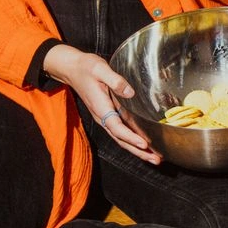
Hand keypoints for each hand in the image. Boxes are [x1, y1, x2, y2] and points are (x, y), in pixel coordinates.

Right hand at [43, 43, 161, 163]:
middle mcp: (103, 117)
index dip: (131, 137)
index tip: (145, 144)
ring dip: (138, 150)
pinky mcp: (108, 114)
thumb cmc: (85, 68)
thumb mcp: (100, 69)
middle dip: (139, 151)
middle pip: (121, 139)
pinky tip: (145, 144)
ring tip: (155, 158)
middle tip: (156, 160)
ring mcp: (105, 117)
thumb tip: (131, 93)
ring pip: (122, 138)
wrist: (71, 69)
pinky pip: (121, 131)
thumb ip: (115, 80)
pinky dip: (133, 140)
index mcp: (101, 108)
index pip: (117, 127)